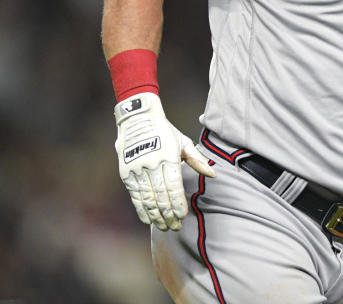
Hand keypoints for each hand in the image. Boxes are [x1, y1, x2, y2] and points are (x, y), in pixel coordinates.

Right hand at [114, 92, 214, 230]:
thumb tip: (213, 174)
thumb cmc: (165, 131)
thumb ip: (198, 159)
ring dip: (155, 215)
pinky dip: (141, 209)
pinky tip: (148, 219)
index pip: (173, 185)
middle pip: (160, 195)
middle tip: (175, 227)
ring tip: (164, 226)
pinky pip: (135, 195)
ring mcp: (137, 169)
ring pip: (147, 198)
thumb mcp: (183, 141)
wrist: (137, 118)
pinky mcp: (126, 173)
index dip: (177, 203)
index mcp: (167, 156)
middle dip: (168, 214)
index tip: (183, 216)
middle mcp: (151, 164)